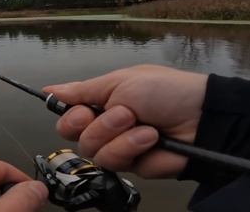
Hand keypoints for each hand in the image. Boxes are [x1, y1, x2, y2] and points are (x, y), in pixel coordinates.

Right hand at [43, 64, 207, 178]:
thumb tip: (48, 90)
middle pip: (76, 138)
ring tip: (144, 127)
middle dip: (98, 126)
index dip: (71, 117)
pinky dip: (135, 148)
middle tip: (123, 114)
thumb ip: (81, 91)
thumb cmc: (162, 90)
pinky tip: (152, 138)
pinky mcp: (136, 166)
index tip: (85, 110)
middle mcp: (105, 127)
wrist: (200, 115)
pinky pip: (119, 164)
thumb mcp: (119, 82)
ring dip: (120, 137)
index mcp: (99, 104)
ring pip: (96, 153)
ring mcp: (120, 148)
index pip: (67, 119)